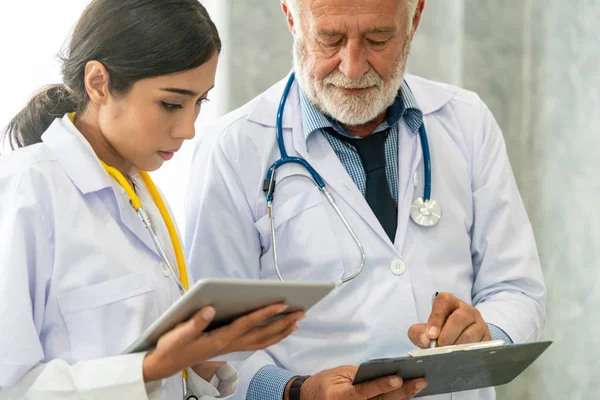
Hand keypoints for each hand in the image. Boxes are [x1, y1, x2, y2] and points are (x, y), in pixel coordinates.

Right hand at [143, 304, 303, 381]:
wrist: (164, 365)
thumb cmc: (172, 346)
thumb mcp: (178, 333)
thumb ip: (195, 322)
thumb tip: (210, 308)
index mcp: (220, 338)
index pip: (248, 323)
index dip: (265, 313)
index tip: (282, 304)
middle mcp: (230, 344)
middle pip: (263, 334)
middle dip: (283, 323)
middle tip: (302, 311)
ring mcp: (231, 348)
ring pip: (262, 341)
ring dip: (281, 331)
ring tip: (296, 321)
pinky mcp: (229, 349)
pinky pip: (256, 344)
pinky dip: (270, 338)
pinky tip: (277, 332)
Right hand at [284, 365, 426, 399]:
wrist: (311, 398)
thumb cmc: (326, 383)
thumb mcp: (340, 374)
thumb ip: (360, 375)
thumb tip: (385, 372)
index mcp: (342, 396)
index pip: (365, 391)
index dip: (382, 385)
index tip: (398, 379)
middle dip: (402, 392)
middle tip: (419, 382)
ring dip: (403, 398)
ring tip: (418, 386)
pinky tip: (408, 394)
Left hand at [408, 292, 490, 347]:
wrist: (457, 344)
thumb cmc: (440, 333)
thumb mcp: (425, 331)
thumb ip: (418, 333)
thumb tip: (425, 339)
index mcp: (450, 303)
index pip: (443, 302)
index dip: (436, 318)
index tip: (430, 335)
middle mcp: (467, 310)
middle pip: (460, 317)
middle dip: (448, 334)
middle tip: (440, 347)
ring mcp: (480, 324)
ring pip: (472, 333)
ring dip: (458, 345)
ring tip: (449, 354)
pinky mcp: (487, 339)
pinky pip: (480, 345)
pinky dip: (469, 353)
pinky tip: (460, 359)